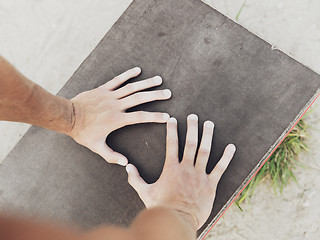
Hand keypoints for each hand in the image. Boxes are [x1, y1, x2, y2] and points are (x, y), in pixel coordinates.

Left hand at [69, 67, 170, 165]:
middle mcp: (116, 105)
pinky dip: (128, 74)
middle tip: (168, 93)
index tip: (167, 117)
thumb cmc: (83, 133)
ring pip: (131, 87)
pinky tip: (137, 70)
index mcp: (117, 119)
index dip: (155, 117)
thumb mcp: (97, 147)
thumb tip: (125, 163)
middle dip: (155, 96)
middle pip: (140, 98)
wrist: (68, 116)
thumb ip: (111, 156)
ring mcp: (110, 95)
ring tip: (159, 80)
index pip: (140, 117)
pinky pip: (117, 80)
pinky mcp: (103, 89)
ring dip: (146, 83)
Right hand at [126, 114, 235, 229]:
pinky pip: (220, 168)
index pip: (171, 144)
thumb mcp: (144, 192)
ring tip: (209, 124)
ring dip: (207, 136)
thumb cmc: (160, 207)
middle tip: (193, 116)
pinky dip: (226, 157)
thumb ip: (135, 178)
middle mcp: (186, 168)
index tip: (173, 119)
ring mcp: (199, 175)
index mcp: (171, 168)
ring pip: (205, 151)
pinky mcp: (210, 185)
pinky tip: (231, 146)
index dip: (172, 130)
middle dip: (192, 128)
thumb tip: (127, 167)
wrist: (177, 220)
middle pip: (190, 143)